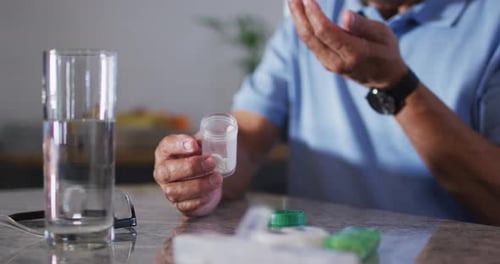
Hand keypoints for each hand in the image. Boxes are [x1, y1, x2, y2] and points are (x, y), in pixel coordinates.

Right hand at [153, 134, 222, 216]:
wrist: (211, 176)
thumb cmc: (203, 156)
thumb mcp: (205, 143)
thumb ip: (208, 139)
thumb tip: (219, 135)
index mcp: (166, 152)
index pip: (167, 145)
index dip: (179, 145)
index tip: (194, 145)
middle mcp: (163, 171)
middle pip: (168, 171)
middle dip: (191, 167)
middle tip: (211, 162)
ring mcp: (170, 190)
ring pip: (177, 191)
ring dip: (199, 184)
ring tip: (217, 178)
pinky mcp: (181, 205)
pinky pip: (187, 205)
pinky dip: (202, 199)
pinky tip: (213, 191)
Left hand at [288, 0, 407, 87]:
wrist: (384, 78)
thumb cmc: (386, 51)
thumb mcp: (383, 35)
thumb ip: (363, 26)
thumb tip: (345, 15)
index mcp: (353, 54)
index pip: (326, 32)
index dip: (314, 15)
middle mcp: (337, 62)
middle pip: (311, 37)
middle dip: (299, 15)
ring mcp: (329, 64)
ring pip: (308, 41)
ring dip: (298, 20)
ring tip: (293, 1)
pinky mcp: (325, 62)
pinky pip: (310, 44)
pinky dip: (303, 27)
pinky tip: (300, 14)